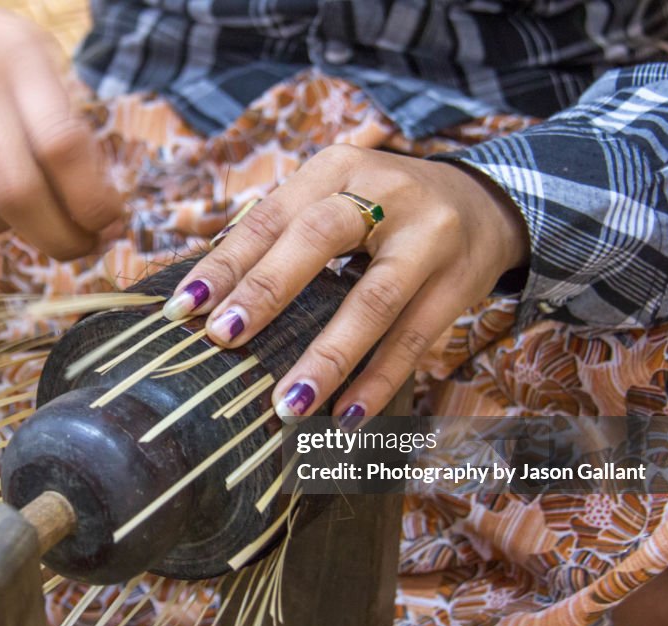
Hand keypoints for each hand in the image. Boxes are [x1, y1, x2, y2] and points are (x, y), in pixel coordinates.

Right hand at [0, 0, 122, 259]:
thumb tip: (99, 218)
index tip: (107, 227)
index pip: (60, 145)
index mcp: (15, 53)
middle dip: (55, 235)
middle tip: (75, 248)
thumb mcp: (39, 67)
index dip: (90, 201)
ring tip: (9, 206)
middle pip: (12, 187)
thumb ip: (68, 133)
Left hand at [161, 144, 528, 425]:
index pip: (270, 216)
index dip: (225, 263)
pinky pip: (415, 338)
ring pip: (373, 300)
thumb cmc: (382, 210)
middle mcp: (384, 193)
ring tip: (288, 404)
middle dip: (265, 291)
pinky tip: (348, 416)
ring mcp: (428, 238)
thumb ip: (281, 232)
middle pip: (318, 240)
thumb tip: (207, 289)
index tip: (183, 308)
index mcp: (336, 168)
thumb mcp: (334, 198)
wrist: (485, 204)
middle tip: (223, 338)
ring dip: (327, 356)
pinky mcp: (460, 282)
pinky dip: (379, 380)